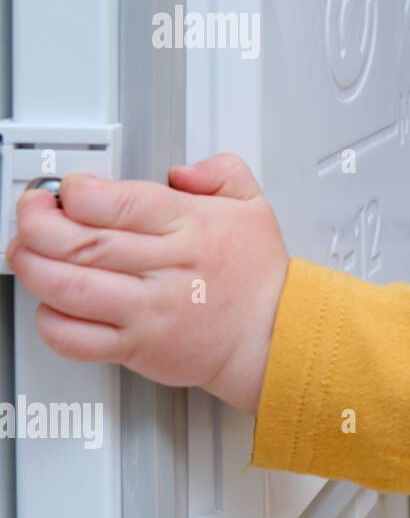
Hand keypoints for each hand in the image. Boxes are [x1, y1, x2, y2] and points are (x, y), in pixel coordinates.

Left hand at [4, 153, 290, 415]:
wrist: (274, 337)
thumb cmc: (259, 278)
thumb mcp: (254, 206)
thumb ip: (220, 172)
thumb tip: (180, 170)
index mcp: (191, 227)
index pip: (117, 201)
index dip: (76, 191)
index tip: (69, 189)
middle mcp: (168, 268)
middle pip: (80, 242)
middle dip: (36, 222)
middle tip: (31, 214)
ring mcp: (150, 310)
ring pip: (68, 287)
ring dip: (32, 267)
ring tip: (26, 253)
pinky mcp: (138, 347)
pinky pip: (76, 339)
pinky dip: (50, 321)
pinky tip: (53, 303)